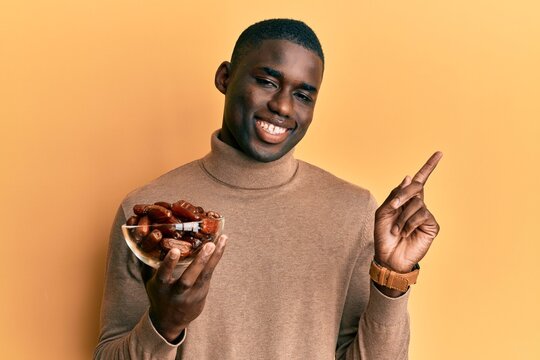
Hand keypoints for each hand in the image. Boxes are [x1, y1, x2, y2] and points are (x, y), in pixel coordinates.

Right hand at [145, 235, 227, 341]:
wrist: (169, 321)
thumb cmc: (159, 295)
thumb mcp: (151, 282)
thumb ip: (149, 264)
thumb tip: (144, 240)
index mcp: (161, 287)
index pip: (164, 275)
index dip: (169, 264)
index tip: (175, 251)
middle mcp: (177, 292)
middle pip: (188, 278)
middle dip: (199, 262)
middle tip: (209, 246)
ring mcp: (191, 293)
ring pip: (204, 275)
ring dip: (214, 257)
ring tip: (222, 240)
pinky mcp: (202, 292)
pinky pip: (210, 273)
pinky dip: (216, 258)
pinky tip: (222, 244)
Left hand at [374, 152, 441, 276]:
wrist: (388, 257)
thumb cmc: (384, 235)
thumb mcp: (383, 212)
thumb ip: (395, 195)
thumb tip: (409, 178)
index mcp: (405, 200)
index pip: (419, 181)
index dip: (429, 166)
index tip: (439, 153)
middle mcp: (418, 205)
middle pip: (416, 187)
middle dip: (403, 195)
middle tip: (393, 207)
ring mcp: (426, 215)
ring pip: (417, 204)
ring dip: (402, 217)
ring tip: (397, 230)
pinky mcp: (431, 226)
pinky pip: (422, 215)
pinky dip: (409, 224)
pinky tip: (406, 233)